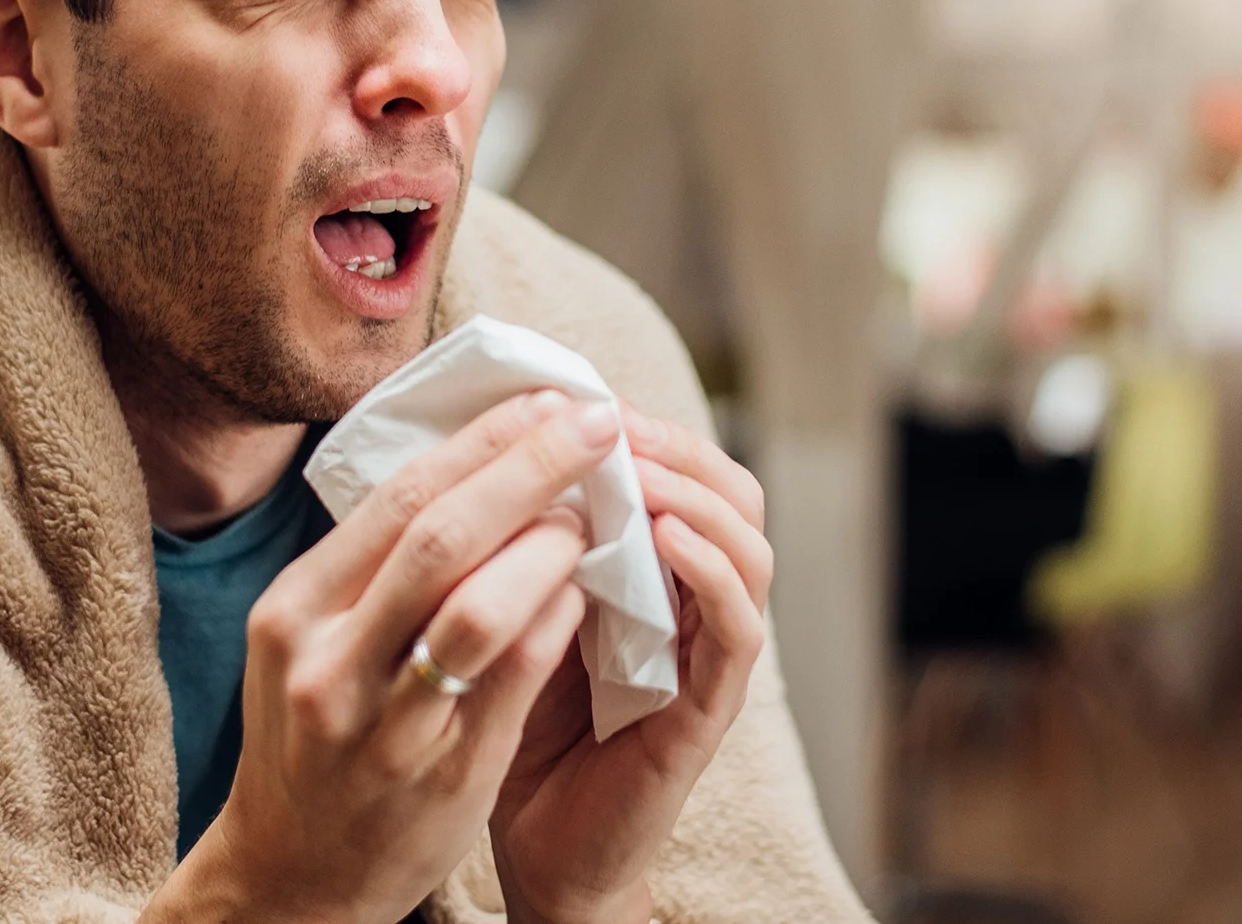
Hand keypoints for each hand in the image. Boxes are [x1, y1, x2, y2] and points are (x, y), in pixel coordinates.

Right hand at [144, 390, 618, 923]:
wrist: (291, 876)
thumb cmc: (317, 737)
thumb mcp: (311, 641)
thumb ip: (372, 565)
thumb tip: (472, 460)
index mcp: (294, 609)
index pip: (398, 496)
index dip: (483, 442)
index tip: (545, 401)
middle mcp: (327, 661)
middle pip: (439, 533)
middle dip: (529, 466)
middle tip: (596, 422)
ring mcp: (383, 724)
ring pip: (479, 607)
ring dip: (550, 545)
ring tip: (594, 510)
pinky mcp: (442, 774)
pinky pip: (514, 677)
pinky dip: (556, 619)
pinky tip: (584, 588)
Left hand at [488, 402, 772, 923]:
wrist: (528, 844)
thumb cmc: (512, 717)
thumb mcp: (510, 602)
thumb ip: (522, 535)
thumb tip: (492, 437)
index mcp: (649, 569)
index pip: (682, 467)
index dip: (644, 424)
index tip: (583, 396)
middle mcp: (692, 604)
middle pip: (732, 492)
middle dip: (678, 444)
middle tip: (617, 423)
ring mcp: (708, 656)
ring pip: (750, 547)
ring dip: (697, 497)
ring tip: (640, 470)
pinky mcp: (708, 711)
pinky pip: (738, 630)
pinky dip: (711, 573)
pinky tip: (664, 538)